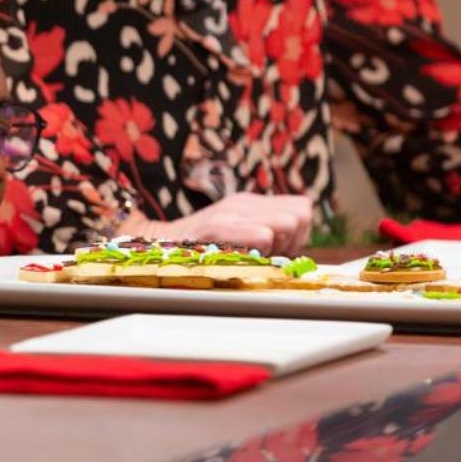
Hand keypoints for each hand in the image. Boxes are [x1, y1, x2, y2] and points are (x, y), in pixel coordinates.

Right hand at [118, 193, 312, 255]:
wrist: (158, 247)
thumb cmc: (201, 251)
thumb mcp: (237, 236)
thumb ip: (266, 236)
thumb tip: (296, 248)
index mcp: (251, 203)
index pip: (302, 207)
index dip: (297, 234)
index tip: (277, 250)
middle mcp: (244, 202)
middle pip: (301, 215)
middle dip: (292, 241)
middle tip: (267, 256)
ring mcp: (230, 211)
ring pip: (288, 223)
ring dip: (277, 247)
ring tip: (253, 257)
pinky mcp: (218, 226)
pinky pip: (264, 235)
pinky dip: (263, 251)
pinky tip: (243, 259)